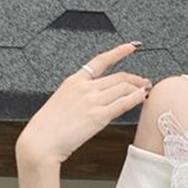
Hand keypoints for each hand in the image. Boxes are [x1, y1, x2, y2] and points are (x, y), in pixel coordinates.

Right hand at [15, 42, 151, 165]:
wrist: (41, 141)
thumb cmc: (48, 126)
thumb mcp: (61, 102)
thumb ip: (79, 96)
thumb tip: (97, 99)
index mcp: (73, 81)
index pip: (100, 61)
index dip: (119, 52)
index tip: (131, 47)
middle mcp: (84, 88)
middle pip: (118, 78)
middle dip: (135, 79)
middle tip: (145, 82)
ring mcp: (92, 101)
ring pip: (123, 89)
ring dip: (139, 89)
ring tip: (147, 91)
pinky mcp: (98, 116)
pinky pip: (123, 104)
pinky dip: (136, 99)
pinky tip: (142, 97)